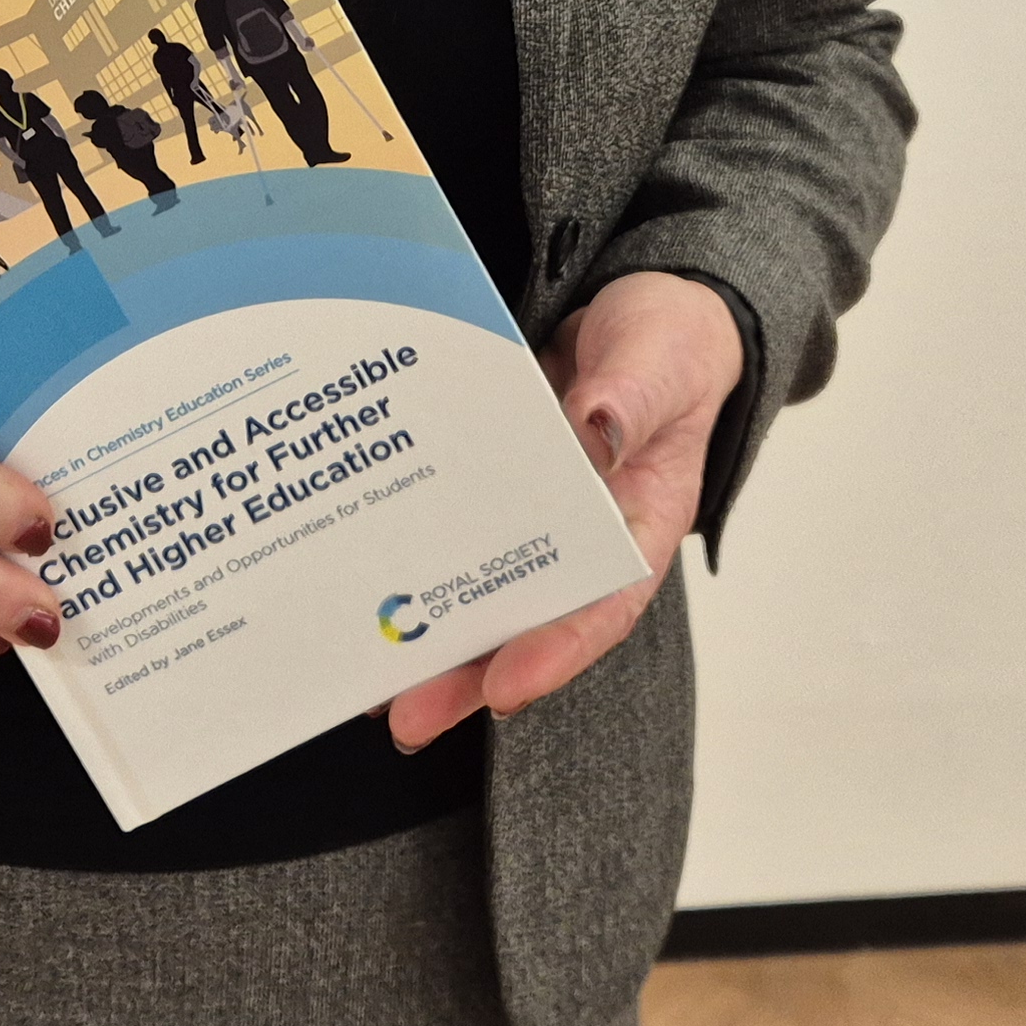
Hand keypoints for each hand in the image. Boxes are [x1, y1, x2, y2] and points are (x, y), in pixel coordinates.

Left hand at [381, 270, 739, 751]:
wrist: (638, 307)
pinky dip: (408, 568)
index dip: (556, 649)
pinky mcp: (483, 487)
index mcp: (640, 518)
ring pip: (478, 592)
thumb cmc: (666, 342)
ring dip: (429, 645)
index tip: (505, 687)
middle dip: (467, 673)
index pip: (604, 600)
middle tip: (408, 717)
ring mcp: (526, 514)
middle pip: (526, 619)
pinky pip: (447, 536)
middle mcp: (579, 535)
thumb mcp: (660, 358)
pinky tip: (359, 604)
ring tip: (369, 692)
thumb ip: (631, 396)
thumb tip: (594, 430)